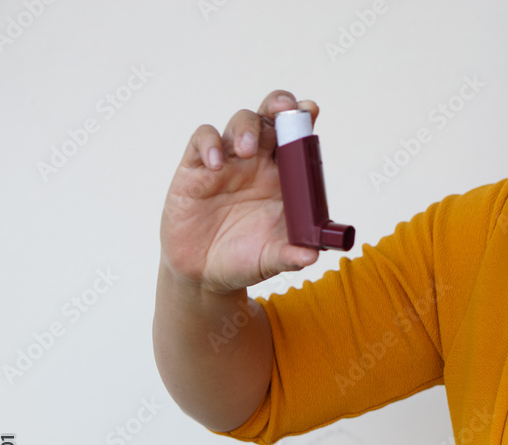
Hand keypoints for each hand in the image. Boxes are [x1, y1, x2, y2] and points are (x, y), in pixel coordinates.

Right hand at [159, 89, 320, 293]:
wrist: (204, 275)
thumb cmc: (245, 259)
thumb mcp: (272, 260)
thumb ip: (291, 255)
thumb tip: (310, 256)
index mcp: (284, 178)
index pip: (297, 139)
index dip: (304, 119)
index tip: (311, 111)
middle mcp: (258, 163)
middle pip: (270, 118)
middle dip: (279, 106)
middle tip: (285, 110)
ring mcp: (228, 163)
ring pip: (240, 123)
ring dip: (247, 127)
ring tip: (247, 150)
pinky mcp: (195, 169)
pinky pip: (202, 141)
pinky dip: (209, 144)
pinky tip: (215, 164)